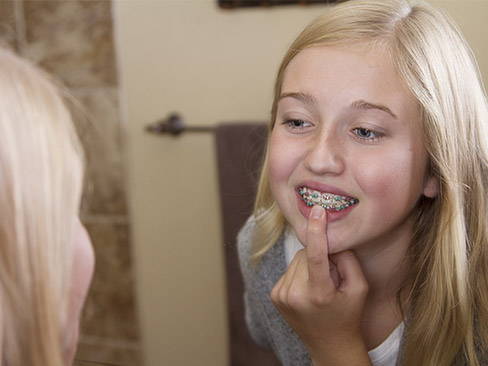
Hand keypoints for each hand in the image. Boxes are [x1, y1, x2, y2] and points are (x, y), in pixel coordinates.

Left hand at [270, 205, 370, 365]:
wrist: (329, 345)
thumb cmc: (348, 315)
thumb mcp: (360, 288)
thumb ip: (347, 259)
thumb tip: (330, 238)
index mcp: (319, 294)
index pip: (315, 255)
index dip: (316, 231)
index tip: (318, 210)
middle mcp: (295, 295)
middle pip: (306, 254)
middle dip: (320, 257)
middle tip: (331, 278)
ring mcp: (282, 296)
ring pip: (297, 260)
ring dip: (309, 265)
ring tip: (320, 286)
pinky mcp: (275, 295)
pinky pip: (290, 269)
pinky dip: (300, 273)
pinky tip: (308, 290)